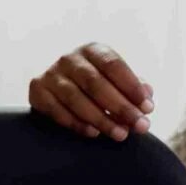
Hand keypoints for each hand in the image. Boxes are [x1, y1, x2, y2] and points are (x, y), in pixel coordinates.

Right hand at [28, 43, 154, 140]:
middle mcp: (69, 58)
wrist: (59, 89)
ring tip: (120, 134)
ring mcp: (51, 74)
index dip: (131, 86)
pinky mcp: (37, 90)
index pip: (112, 64)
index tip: (148, 107)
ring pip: (75, 98)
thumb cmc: (97, 85)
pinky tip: (94, 133)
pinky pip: (57, 110)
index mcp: (92, 50)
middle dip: (120, 106)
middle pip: (95, 82)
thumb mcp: (116, 81)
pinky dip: (76, 123)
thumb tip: (148, 96)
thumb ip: (133, 87)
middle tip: (140, 126)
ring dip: (101, 118)